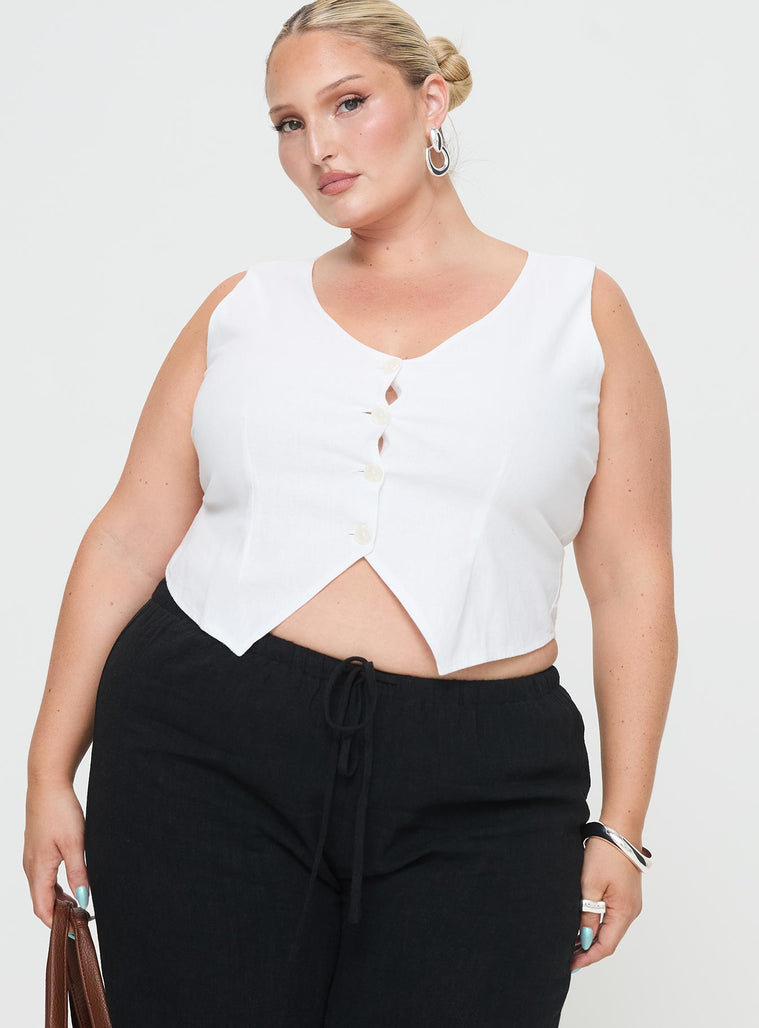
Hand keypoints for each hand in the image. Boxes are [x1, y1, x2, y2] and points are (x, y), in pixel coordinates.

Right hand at [23, 781, 89, 928]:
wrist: (48, 785)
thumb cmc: (59, 811)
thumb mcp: (75, 844)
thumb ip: (79, 873)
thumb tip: (83, 899)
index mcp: (38, 870)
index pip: (42, 909)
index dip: (57, 923)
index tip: (75, 930)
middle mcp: (31, 867)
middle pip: (41, 901)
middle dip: (59, 914)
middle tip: (81, 919)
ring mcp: (32, 857)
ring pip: (42, 889)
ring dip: (58, 900)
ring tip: (79, 904)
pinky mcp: (36, 849)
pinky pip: (43, 876)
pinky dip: (55, 886)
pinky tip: (70, 882)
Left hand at [571, 836, 642, 970]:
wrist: (618, 829)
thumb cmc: (605, 853)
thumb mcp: (590, 885)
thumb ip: (587, 915)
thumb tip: (585, 940)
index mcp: (624, 912)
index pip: (606, 946)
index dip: (588, 957)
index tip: (570, 964)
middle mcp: (631, 911)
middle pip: (609, 940)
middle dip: (588, 950)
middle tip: (566, 957)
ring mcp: (630, 903)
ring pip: (610, 929)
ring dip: (592, 937)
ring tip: (570, 943)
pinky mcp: (625, 894)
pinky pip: (612, 917)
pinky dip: (598, 925)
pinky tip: (583, 924)